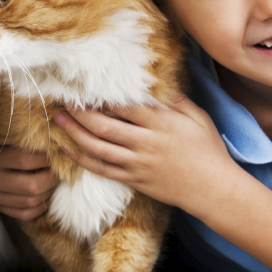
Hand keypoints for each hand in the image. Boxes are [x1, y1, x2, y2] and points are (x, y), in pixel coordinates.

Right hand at [0, 145, 58, 220]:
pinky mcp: (0, 208)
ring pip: (30, 201)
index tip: (55, 154)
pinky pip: (26, 213)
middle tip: (60, 171)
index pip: (24, 160)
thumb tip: (54, 146)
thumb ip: (23, 144)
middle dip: (51, 178)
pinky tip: (46, 196)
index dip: (45, 159)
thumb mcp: (3, 141)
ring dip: (49, 192)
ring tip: (54, 181)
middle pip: (31, 185)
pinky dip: (41, 207)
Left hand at [54, 91, 242, 213]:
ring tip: (58, 119)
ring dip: (74, 133)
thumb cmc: (209, 151)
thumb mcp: (198, 118)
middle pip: (104, 125)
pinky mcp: (133, 180)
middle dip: (80, 112)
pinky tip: (66, 149)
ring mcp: (137, 164)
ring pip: (98, 148)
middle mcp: (146, 143)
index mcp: (162, 124)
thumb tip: (157, 81)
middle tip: (63, 100)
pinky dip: (81, 159)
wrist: (214, 191)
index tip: (84, 85)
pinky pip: (101, 169)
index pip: (124, 106)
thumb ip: (175, 99)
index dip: (101, 95)